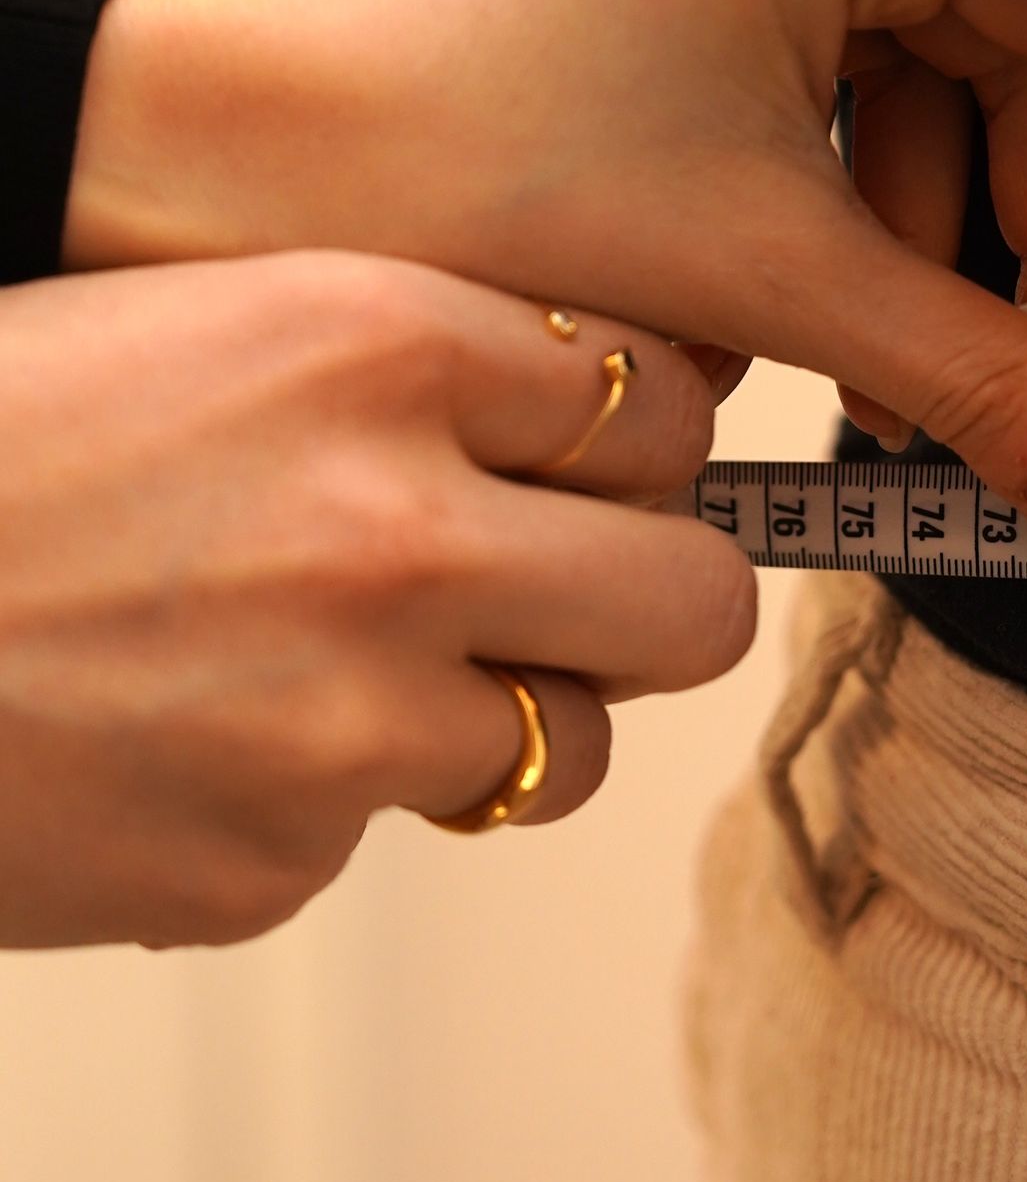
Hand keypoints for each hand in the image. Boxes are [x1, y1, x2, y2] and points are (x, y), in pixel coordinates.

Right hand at [0, 254, 749, 950]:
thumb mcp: (183, 318)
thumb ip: (390, 369)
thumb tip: (584, 420)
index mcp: (372, 340)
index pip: (659, 401)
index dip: (627, 445)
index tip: (588, 464)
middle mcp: (395, 527)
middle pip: (693, 598)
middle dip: (639, 599)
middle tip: (562, 594)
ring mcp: (346, 719)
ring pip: (568, 747)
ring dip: (493, 719)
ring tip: (332, 670)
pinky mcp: (274, 862)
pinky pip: (379, 833)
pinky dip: (308, 798)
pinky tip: (179, 732)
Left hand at [68, 0, 1026, 593]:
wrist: (188, 133)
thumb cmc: (450, 156)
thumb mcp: (766, 276)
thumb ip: (977, 391)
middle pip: (1022, 34)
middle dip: (1025, 229)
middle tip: (1021, 383)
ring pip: (919, 50)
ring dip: (924, 220)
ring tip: (879, 365)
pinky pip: (820, 39)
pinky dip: (834, 171)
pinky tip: (794, 294)